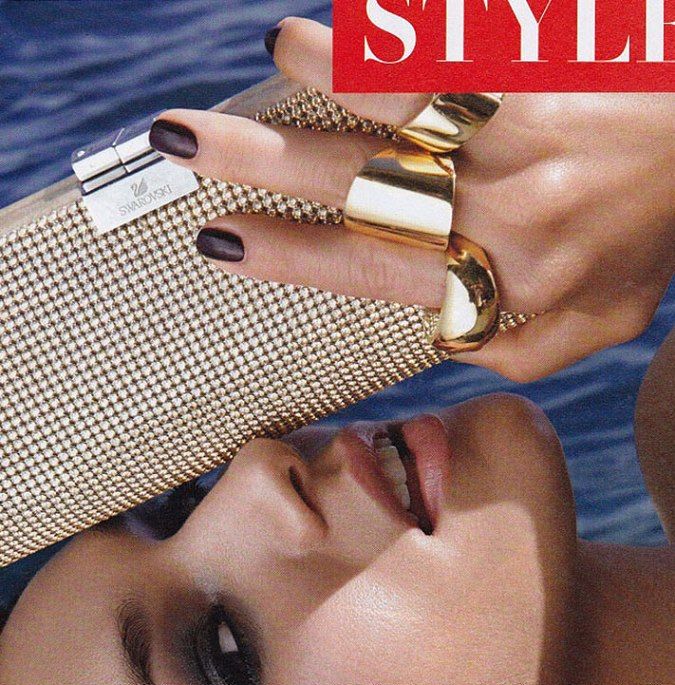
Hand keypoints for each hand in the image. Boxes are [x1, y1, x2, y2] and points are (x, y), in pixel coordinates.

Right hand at [150, 18, 674, 381]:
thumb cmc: (658, 234)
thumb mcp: (597, 324)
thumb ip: (518, 349)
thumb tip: (440, 338)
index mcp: (499, 279)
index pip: (369, 272)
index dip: (288, 257)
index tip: (218, 243)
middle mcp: (502, 213)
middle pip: (361, 191)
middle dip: (261, 168)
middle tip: (182, 144)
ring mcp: (526, 137)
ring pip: (402, 110)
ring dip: (327, 81)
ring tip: (270, 59)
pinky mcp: (545, 69)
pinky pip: (452, 52)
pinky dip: (387, 37)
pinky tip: (342, 22)